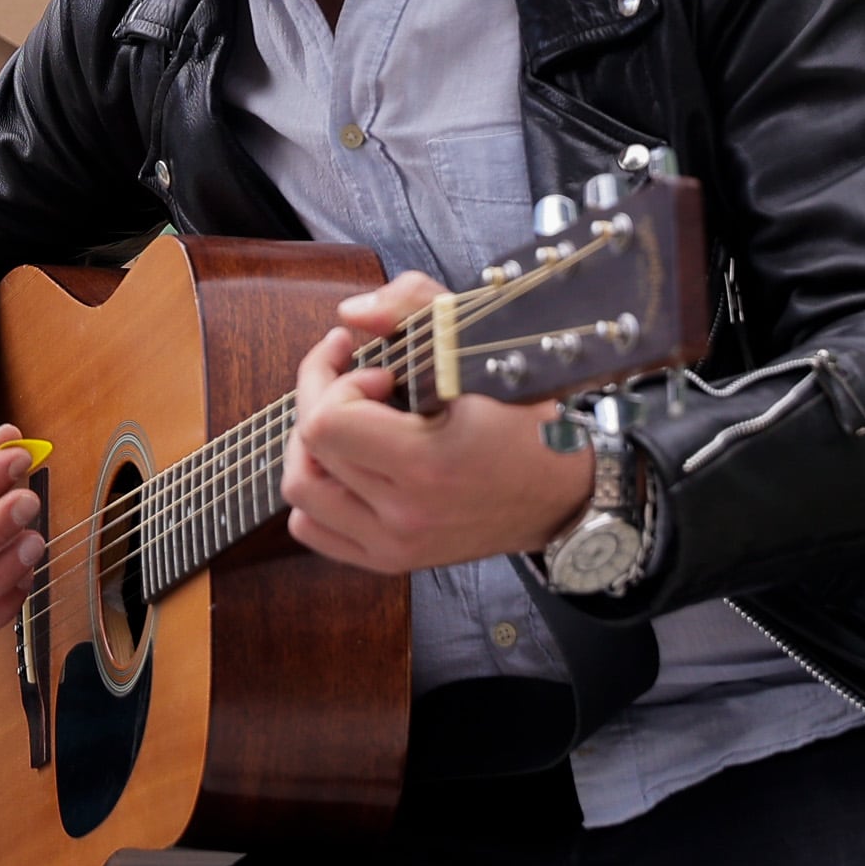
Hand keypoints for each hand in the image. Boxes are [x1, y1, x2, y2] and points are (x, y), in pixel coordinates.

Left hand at [282, 272, 594, 574]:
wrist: (563, 490)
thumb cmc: (526, 417)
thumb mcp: (483, 343)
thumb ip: (414, 306)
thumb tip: (350, 314)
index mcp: (428, 465)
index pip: (326, 423)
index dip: (338, 380)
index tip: (377, 368)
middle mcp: (406, 515)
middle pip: (309, 449)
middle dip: (322, 395)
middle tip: (356, 374)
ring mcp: (396, 544)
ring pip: (301, 491)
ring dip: (311, 444)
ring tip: (345, 418)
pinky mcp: (392, 559)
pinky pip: (313, 529)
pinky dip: (316, 492)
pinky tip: (345, 462)